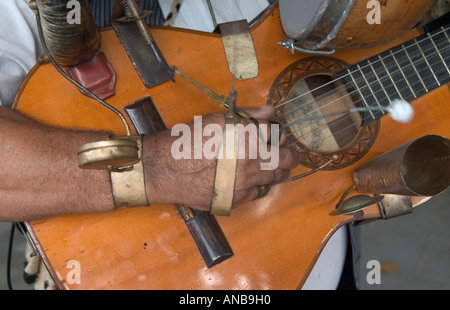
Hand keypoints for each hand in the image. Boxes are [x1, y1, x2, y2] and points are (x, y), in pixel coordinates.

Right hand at [143, 105, 299, 210]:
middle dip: (290, 153)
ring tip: (274, 165)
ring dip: (279, 169)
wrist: (164, 169)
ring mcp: (245, 183)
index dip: (279, 132)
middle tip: (288, 151)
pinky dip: (258, 183)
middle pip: (286, 158)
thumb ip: (248, 114)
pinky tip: (249, 178)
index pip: (277, 133)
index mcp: (248, 137)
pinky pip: (258, 191)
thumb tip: (271, 111)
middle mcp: (251, 161)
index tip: (278, 133)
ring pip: (276, 177)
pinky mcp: (237, 200)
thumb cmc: (187, 140)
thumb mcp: (217, 119)